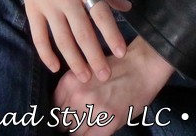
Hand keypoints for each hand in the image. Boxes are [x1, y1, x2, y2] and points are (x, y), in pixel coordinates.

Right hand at [12, 0, 131, 82]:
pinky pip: (38, 35)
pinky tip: (55, 66)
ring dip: (74, 60)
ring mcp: (47, 4)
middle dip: (95, 57)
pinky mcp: (32, 8)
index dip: (111, 34)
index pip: (101, 14)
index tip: (121, 52)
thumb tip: (127, 8)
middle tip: (105, 75)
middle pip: (82, 32)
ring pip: (62, 39)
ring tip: (85, 76)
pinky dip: (46, 53)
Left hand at [52, 38, 173, 135]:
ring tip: (89, 123)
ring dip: (79, 131)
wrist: (142, 66)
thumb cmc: (115, 68)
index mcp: (69, 82)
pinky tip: (96, 130)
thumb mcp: (86, 72)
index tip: (65, 117)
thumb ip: (70, 89)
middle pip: (61, 123)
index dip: (58, 115)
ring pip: (74, 133)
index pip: (52, 109)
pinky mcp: (108, 123)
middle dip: (68, 124)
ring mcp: (93, 111)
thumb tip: (60, 110)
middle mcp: (78, 97)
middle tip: (78, 121)